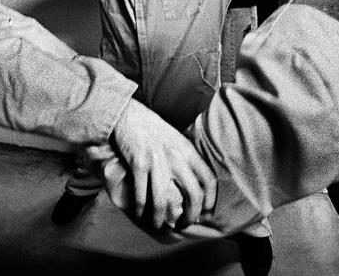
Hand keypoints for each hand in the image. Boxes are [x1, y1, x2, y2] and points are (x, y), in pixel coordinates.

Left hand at [0, 0, 77, 59]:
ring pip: (1, 23)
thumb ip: (21, 44)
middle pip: (0, 17)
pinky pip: (8, 33)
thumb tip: (8, 50)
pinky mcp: (30, 35)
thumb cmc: (54, 58)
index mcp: (29, 24)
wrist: (70, 62)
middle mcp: (28, 22)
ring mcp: (29, 27)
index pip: (9, 11)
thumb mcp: (35, 47)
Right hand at [110, 99, 215, 228]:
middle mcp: (176, 157)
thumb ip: (186, 158)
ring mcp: (157, 162)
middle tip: (184, 223)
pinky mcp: (138, 164)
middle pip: (193, 195)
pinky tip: (140, 213)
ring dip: (161, 219)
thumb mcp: (177, 139)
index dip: (210, 200)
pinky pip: (141, 194)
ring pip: (164, 201)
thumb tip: (193, 182)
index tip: (206, 211)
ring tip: (159, 225)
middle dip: (190, 215)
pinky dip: (141, 208)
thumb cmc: (153, 128)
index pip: (209, 179)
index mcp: (188, 151)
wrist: (128, 114)